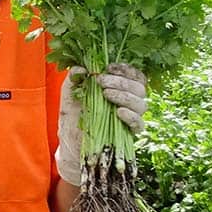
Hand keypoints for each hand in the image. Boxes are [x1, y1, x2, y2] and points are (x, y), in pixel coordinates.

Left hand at [54, 63, 147, 185]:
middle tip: (102, 81)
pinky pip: (139, 125)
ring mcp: (129, 118)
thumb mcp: (69, 95)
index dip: (126, 69)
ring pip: (142, 104)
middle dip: (121, 81)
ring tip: (106, 94)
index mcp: (119, 89)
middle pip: (139, 87)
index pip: (134, 75)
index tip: (108, 67)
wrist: (69, 143)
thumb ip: (73, 79)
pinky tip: (118, 112)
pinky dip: (131, 117)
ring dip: (125, 96)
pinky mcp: (128, 134)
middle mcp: (128, 102)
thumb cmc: (71, 117)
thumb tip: (81, 68)